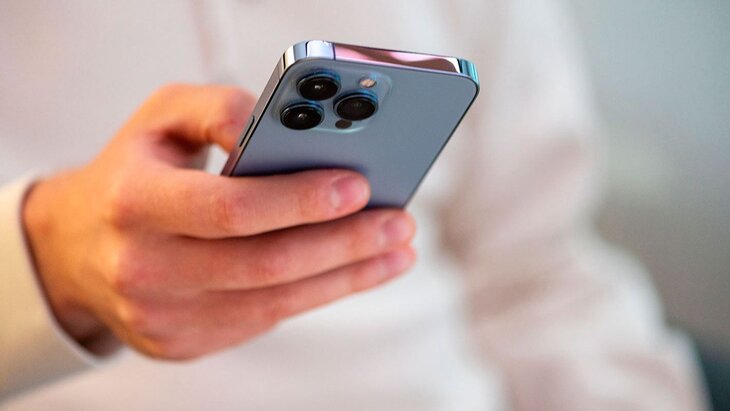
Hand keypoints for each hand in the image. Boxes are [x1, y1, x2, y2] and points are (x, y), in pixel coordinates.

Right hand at [22, 84, 415, 359]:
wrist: (77, 249)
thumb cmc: (133, 172)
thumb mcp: (161, 118)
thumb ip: (219, 107)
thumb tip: (281, 127)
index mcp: (134, 202)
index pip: (228, 208)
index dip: (298, 200)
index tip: (358, 185)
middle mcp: (144, 267)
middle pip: (265, 264)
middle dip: (343, 244)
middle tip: (398, 222)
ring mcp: (164, 316)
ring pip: (275, 301)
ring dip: (346, 275)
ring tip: (395, 249)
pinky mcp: (184, 343)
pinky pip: (265, 318)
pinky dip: (318, 293)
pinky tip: (353, 271)